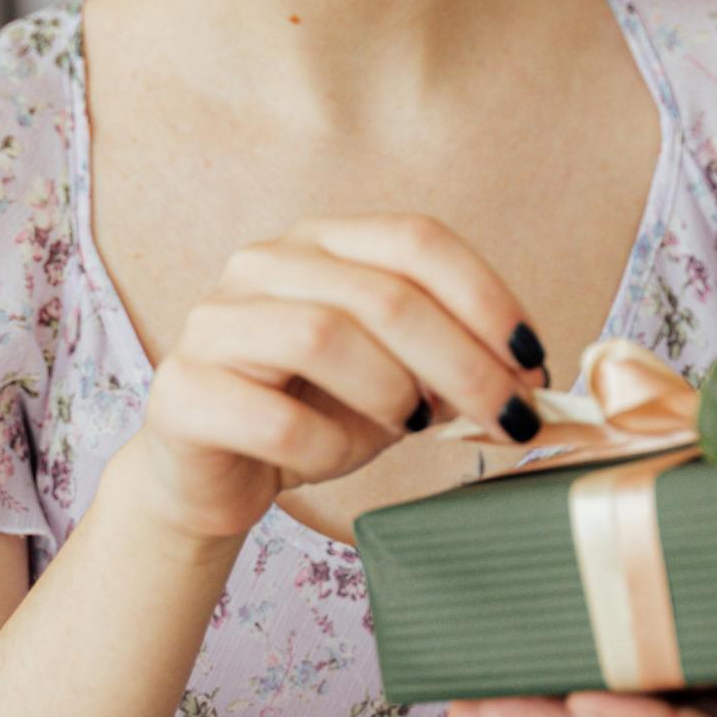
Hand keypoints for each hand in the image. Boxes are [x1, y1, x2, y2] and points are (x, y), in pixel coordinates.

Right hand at [135, 214, 547, 546]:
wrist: (214, 478)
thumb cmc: (313, 416)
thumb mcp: (397, 382)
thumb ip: (452, 366)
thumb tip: (528, 380)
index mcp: (323, 242)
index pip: (417, 239)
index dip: (487, 298)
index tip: (534, 360)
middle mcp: (264, 264)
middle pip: (383, 294)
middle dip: (463, 364)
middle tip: (509, 419)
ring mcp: (215, 323)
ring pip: (323, 336)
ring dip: (392, 392)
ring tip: (411, 428)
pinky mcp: (182, 392)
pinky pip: (275, 418)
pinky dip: (324, 449)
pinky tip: (330, 460)